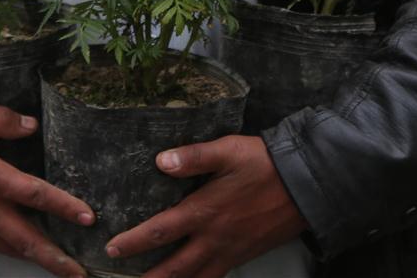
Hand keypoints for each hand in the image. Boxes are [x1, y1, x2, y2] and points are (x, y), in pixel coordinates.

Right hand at [0, 102, 93, 277]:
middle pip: (26, 239)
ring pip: (9, 248)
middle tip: (80, 273)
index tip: (88, 217)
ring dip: (37, 259)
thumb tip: (32, 125)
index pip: (35, 195)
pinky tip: (26, 250)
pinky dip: (12, 251)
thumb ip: (3, 120)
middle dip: (55, 259)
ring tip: (62, 268)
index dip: (64, 206)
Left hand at [105, 135, 307, 277]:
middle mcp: (214, 238)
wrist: (304, 184)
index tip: (112, 248)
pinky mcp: (243, 255)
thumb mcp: (228, 150)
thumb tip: (160, 161)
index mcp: (205, 211)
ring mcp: (230, 251)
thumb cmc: (263, 163)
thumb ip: (194, 157)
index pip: (162, 231)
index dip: (135, 242)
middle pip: (174, 269)